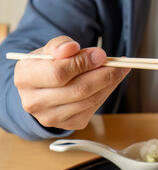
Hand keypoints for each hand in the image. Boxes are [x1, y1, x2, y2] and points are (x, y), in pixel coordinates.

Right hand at [14, 36, 129, 129]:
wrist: (43, 87)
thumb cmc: (48, 65)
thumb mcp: (50, 50)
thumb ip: (60, 45)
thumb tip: (73, 48)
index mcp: (25, 78)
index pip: (59, 72)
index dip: (83, 63)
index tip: (101, 54)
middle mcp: (34, 102)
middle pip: (78, 89)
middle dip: (104, 74)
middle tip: (119, 63)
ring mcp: (51, 117)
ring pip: (89, 100)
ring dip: (109, 83)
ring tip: (119, 70)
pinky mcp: (69, 124)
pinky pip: (94, 108)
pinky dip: (106, 92)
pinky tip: (111, 82)